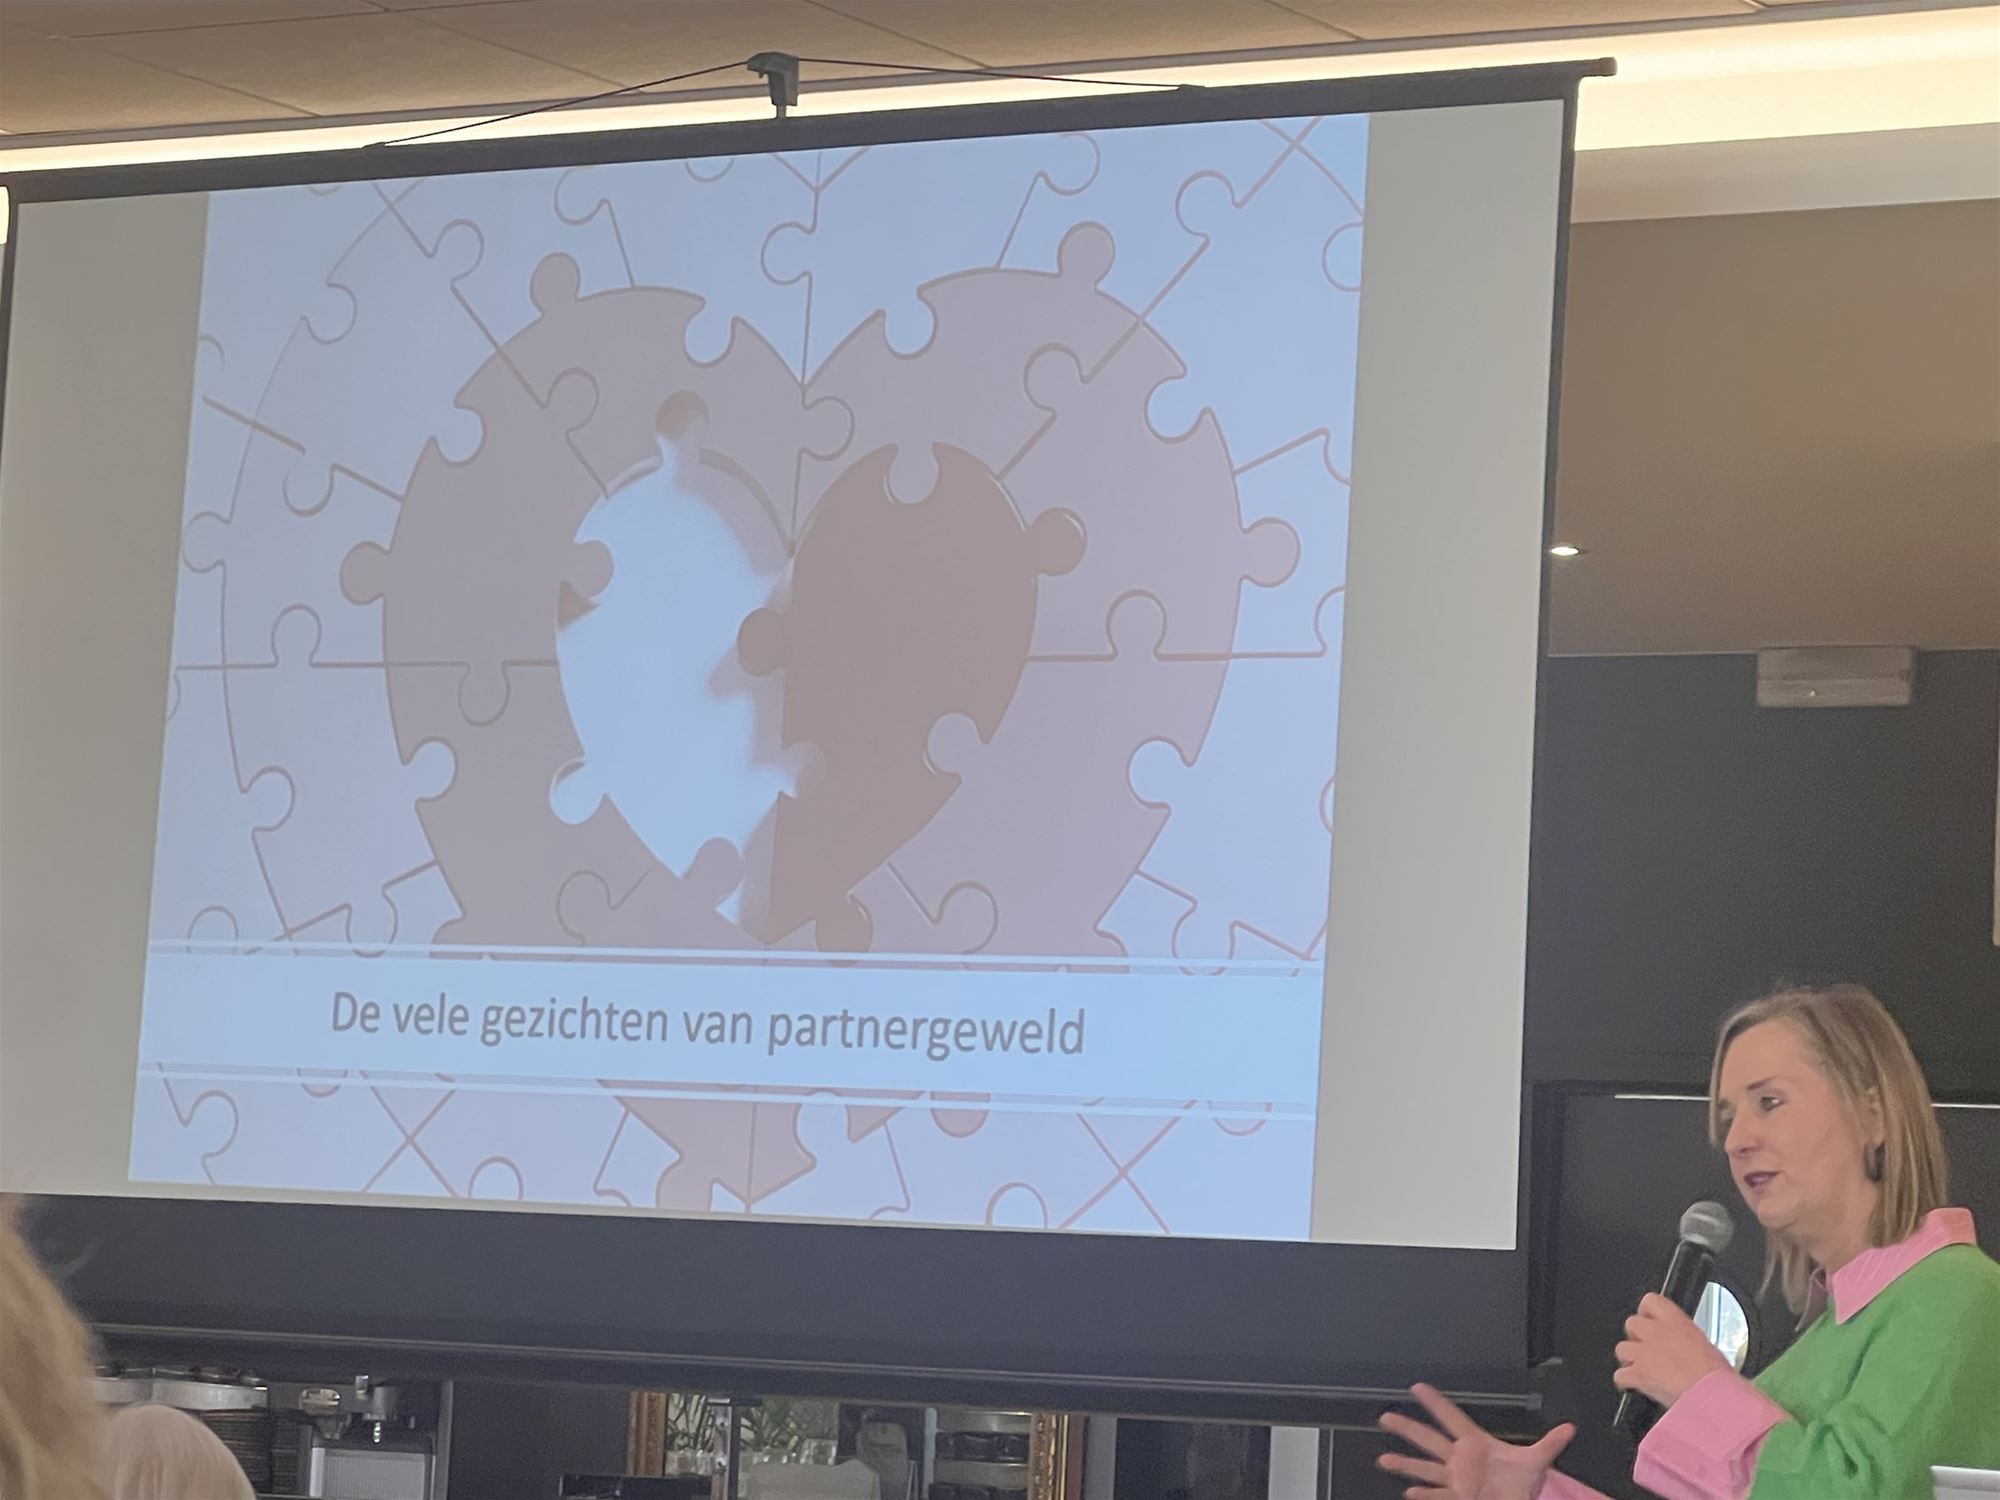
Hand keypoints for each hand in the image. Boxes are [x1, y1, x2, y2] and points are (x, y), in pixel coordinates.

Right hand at [1377, 1383, 1576, 1499]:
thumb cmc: (1523, 1481)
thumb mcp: (1538, 1461)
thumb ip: (1551, 1443)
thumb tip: (1570, 1428)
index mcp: (1476, 1442)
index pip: (1452, 1418)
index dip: (1436, 1403)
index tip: (1418, 1387)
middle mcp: (1460, 1458)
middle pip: (1430, 1439)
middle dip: (1408, 1428)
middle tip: (1386, 1417)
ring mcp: (1456, 1479)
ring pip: (1425, 1469)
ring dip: (1406, 1465)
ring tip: (1384, 1460)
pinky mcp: (1458, 1497)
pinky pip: (1437, 1496)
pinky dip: (1424, 1495)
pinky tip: (1409, 1492)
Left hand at [1612, 1292, 1733, 1407]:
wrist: (1712, 1395)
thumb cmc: (1716, 1375)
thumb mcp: (1706, 1346)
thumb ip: (1687, 1339)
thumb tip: (1686, 1347)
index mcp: (1675, 1321)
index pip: (1651, 1301)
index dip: (1647, 1311)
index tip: (1650, 1320)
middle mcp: (1655, 1332)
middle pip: (1631, 1323)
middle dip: (1636, 1336)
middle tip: (1647, 1349)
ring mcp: (1643, 1353)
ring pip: (1621, 1348)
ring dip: (1629, 1359)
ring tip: (1641, 1369)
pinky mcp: (1637, 1374)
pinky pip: (1620, 1375)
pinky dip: (1626, 1382)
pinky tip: (1635, 1386)